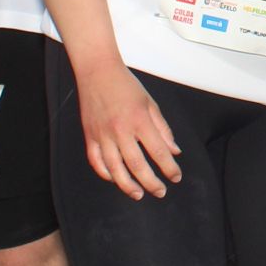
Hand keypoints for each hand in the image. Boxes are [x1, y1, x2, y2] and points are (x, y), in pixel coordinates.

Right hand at [77, 58, 182, 199]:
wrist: (98, 71)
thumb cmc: (127, 86)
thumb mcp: (150, 103)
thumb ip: (163, 129)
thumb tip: (174, 152)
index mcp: (140, 120)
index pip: (158, 151)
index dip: (169, 167)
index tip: (176, 177)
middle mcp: (121, 130)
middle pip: (137, 165)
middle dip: (151, 182)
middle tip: (160, 192)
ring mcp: (102, 134)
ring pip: (115, 168)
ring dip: (127, 185)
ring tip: (138, 194)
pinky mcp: (89, 135)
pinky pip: (96, 161)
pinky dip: (105, 174)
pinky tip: (115, 179)